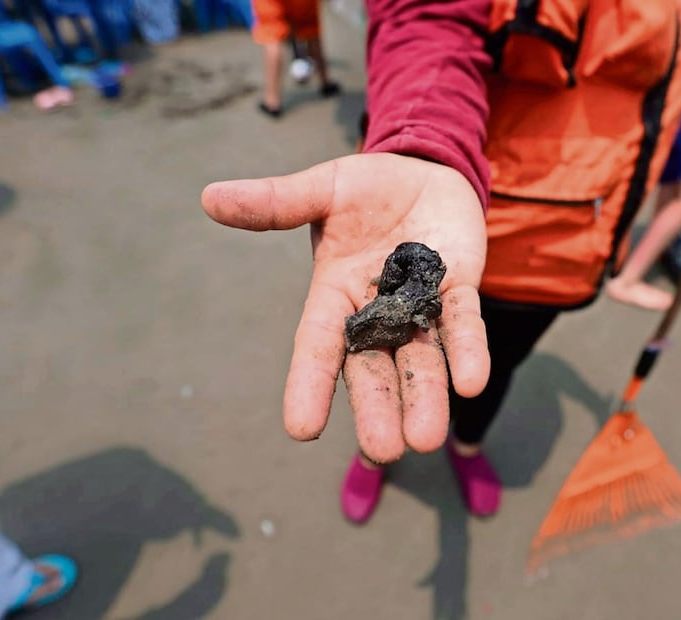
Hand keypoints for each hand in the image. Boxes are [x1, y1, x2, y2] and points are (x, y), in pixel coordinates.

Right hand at [201, 153, 489, 462]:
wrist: (423, 173)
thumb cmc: (366, 189)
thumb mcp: (321, 191)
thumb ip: (276, 202)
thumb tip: (210, 196)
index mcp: (334, 296)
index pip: (318, 346)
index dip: (309, 385)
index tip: (301, 429)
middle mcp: (376, 313)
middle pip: (374, 369)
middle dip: (378, 409)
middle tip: (385, 453)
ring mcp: (420, 305)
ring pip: (421, 359)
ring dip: (426, 397)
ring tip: (426, 440)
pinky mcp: (459, 289)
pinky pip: (462, 323)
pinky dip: (467, 351)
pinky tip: (471, 382)